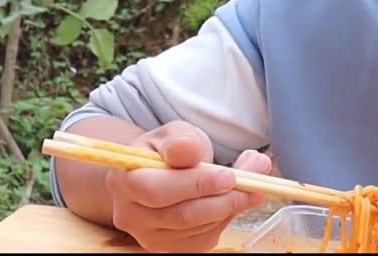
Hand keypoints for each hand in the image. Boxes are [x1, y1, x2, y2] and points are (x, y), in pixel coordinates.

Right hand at [104, 121, 272, 252]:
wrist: (154, 175)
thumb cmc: (163, 152)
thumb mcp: (171, 134)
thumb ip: (180, 140)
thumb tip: (189, 151)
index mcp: (123, 181)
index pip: (158, 190)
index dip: (196, 185)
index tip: (228, 175)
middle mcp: (130, 215)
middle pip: (182, 215)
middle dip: (223, 199)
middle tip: (255, 183)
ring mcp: (149, 237)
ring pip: (198, 228)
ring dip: (231, 207)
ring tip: (252, 185)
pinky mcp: (170, 249)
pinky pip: (204, 238)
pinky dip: (225, 219)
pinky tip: (232, 200)